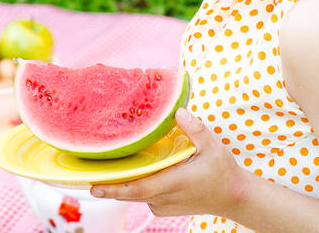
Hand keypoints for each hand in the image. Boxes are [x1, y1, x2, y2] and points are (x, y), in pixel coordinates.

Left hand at [90, 108, 246, 217]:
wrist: (233, 197)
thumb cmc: (223, 171)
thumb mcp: (213, 146)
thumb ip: (195, 129)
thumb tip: (178, 111)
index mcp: (174, 182)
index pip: (138, 188)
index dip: (114, 188)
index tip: (94, 186)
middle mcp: (165, 197)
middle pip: (129, 192)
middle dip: (108, 184)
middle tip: (85, 173)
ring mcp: (163, 205)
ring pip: (135, 194)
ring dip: (122, 183)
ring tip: (104, 168)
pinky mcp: (164, 207)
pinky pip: (143, 196)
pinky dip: (136, 184)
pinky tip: (131, 171)